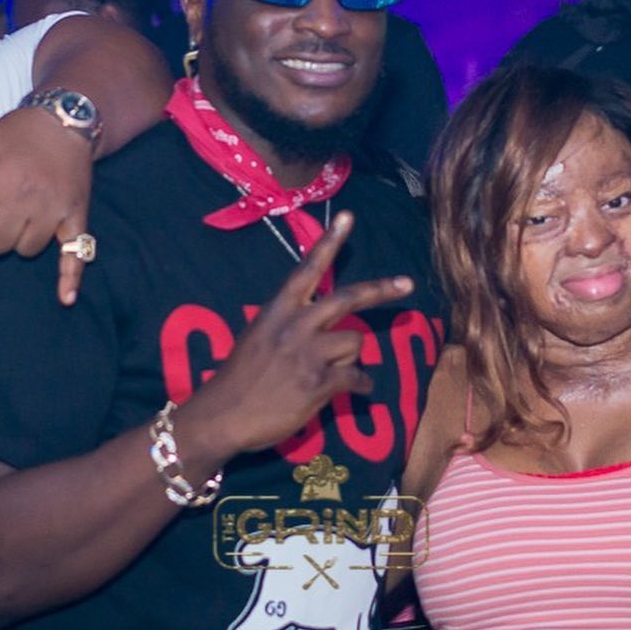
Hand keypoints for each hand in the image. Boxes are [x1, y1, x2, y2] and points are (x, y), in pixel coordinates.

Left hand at [0, 107, 92, 305]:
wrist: (63, 121)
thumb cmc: (12, 135)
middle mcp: (22, 196)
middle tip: (0, 214)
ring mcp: (51, 208)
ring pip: (27, 250)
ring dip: (21, 241)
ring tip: (23, 219)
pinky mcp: (76, 214)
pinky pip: (74, 252)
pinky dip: (70, 277)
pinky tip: (66, 298)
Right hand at [181, 212, 413, 457]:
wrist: (224, 413)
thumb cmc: (238, 376)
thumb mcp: (258, 336)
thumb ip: (288, 324)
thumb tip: (322, 326)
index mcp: (277, 310)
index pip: (307, 268)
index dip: (330, 241)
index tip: (347, 216)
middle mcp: (295, 326)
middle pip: (346, 298)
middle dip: (380, 290)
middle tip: (406, 284)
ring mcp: (308, 354)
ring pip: (355, 343)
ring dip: (351, 357)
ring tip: (335, 370)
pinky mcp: (319, 384)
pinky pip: (356, 377)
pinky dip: (360, 385)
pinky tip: (357, 390)